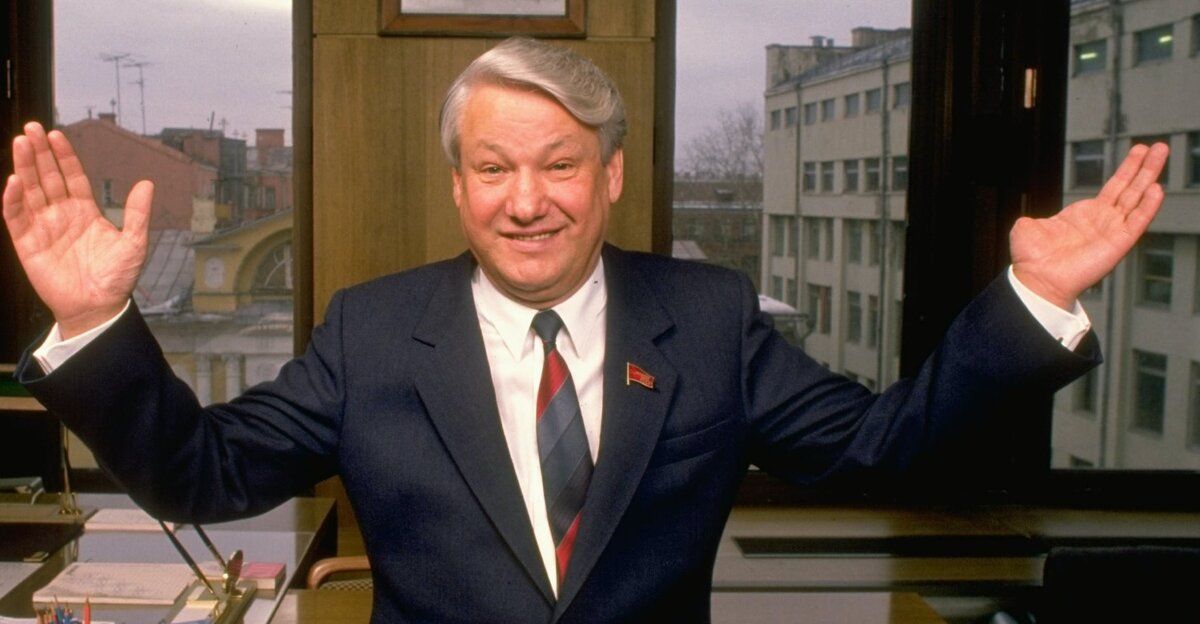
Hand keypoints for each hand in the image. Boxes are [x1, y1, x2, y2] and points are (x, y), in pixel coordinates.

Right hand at [2, 121, 152, 337]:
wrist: (98, 307)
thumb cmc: (117, 279)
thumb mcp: (134, 244)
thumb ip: (138, 214)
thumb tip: (146, 184)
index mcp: (85, 211)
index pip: (71, 177)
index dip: (63, 156)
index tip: (56, 135)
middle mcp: (62, 215)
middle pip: (47, 177)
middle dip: (39, 153)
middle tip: (31, 128)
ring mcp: (43, 227)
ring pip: (30, 191)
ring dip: (24, 167)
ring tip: (20, 143)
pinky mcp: (28, 244)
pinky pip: (16, 218)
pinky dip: (14, 199)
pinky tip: (14, 181)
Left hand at [1011, 142, 1167, 309]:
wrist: (1037, 280)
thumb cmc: (1032, 260)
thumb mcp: (1027, 229)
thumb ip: (1031, 219)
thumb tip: (1028, 220)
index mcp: (1084, 216)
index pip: (1113, 188)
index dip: (1126, 170)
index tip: (1138, 152)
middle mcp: (1102, 221)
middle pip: (1130, 188)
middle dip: (1144, 166)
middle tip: (1158, 147)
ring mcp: (1112, 231)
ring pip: (1137, 199)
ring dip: (1149, 176)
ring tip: (1161, 154)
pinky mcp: (1118, 243)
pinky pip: (1137, 222)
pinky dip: (1148, 206)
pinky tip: (1156, 189)